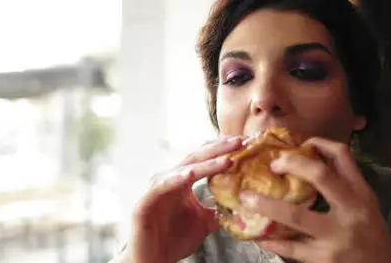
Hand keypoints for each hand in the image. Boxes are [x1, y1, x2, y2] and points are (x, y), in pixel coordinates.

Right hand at [127, 136, 242, 262]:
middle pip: (196, 157)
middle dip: (219, 148)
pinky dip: (176, 178)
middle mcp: (169, 179)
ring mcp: (156, 188)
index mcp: (182, 181)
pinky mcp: (144, 202)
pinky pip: (162, 186)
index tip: (245, 142)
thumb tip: (243, 207)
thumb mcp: (205, 223)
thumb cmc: (174, 240)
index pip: (204, 158)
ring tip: (227, 159)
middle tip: (240, 141)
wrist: (152, 261)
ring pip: (183, 169)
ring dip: (205, 163)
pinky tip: (190, 173)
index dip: (223, 149)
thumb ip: (220, 211)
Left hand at [239, 137, 390, 262]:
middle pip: (320, 175)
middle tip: (273, 165)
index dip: (318, 143)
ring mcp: (336, 236)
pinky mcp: (323, 259)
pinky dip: (270, 240)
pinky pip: (290, 247)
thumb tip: (307, 162)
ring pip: (296, 215)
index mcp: (361, 193)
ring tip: (246, 198)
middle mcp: (351, 210)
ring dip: (266, 205)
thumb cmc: (370, 236)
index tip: (300, 144)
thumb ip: (342, 185)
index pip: (342, 155)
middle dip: (292, 163)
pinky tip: (258, 236)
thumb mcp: (364, 205)